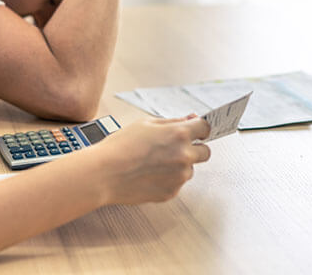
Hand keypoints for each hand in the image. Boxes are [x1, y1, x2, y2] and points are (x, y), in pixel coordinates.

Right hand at [96, 116, 210, 204]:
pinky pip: (177, 183)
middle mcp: (184, 156)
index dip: (199, 128)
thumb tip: (189, 119)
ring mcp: (179, 176)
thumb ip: (171, 122)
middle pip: (205, 152)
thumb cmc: (121, 146)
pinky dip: (167, 179)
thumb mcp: (145, 123)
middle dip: (194, 148)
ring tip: (153, 163)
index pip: (205, 128)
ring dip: (179, 165)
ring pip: (189, 169)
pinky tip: (149, 174)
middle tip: (174, 148)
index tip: (196, 131)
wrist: (105, 173)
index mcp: (179, 134)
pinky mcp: (172, 192)